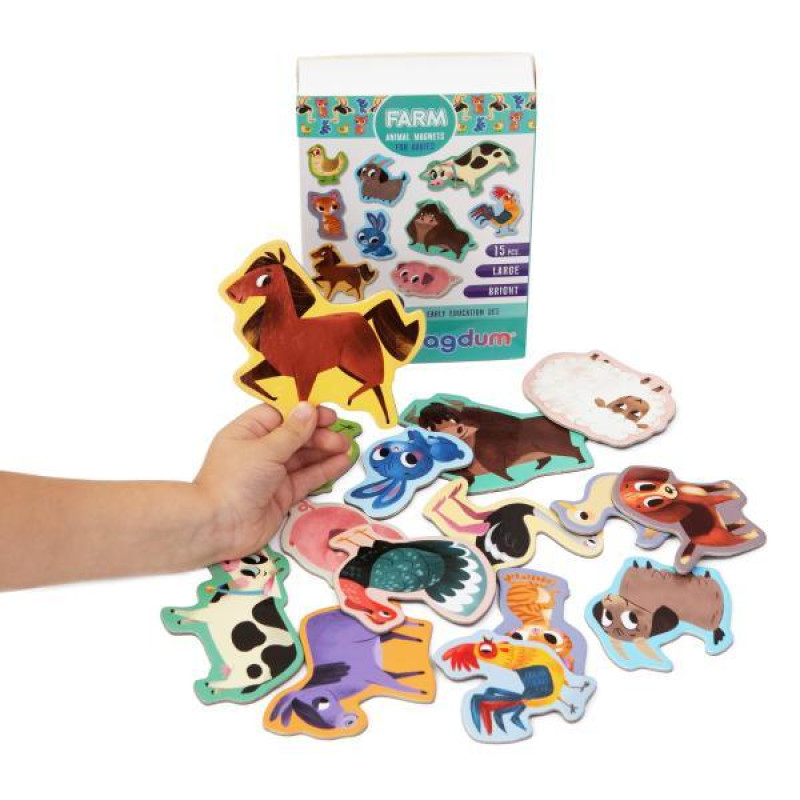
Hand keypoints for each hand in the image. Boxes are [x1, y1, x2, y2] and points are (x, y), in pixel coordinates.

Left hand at [193, 402, 352, 563]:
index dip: (304, 413)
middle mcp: (260, 451)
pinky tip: (342, 462)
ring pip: (304, 457)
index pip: (281, 415)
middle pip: (296, 436)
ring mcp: (272, 474)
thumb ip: (292, 432)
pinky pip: (307, 478)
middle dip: (319, 434)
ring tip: (347, 446)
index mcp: (249, 432)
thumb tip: (309, 408)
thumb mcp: (265, 450)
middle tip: (340, 436)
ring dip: (325, 451)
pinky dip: (325, 470)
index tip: (326, 414)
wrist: (218, 526)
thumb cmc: (233, 480)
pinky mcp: (282, 495)